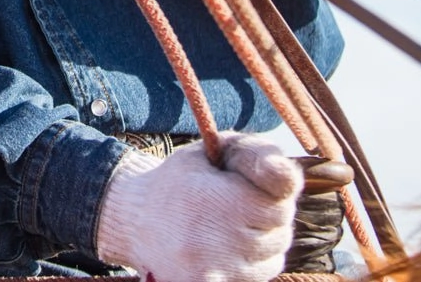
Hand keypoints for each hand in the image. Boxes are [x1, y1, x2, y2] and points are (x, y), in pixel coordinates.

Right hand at [95, 136, 301, 281]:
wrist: (135, 221)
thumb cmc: (179, 180)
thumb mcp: (212, 151)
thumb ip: (255, 154)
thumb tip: (285, 174)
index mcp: (219, 201)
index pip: (280, 200)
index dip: (272, 188)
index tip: (252, 184)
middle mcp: (220, 241)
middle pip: (279, 228)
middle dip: (267, 213)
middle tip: (237, 203)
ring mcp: (217, 271)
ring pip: (273, 255)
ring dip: (263, 240)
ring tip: (231, 226)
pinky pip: (257, 276)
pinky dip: (252, 262)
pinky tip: (229, 247)